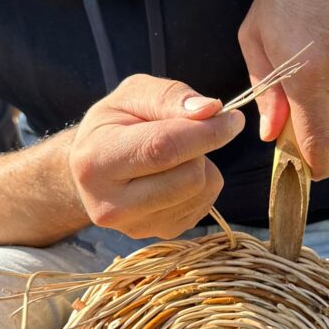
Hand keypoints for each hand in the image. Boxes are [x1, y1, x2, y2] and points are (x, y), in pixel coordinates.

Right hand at [68, 75, 243, 238]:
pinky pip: (205, 205)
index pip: (164, 149)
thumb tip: (211, 110)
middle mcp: (111, 204)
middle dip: (200, 148)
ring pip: (202, 191)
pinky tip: (175, 175)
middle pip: (190, 176)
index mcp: (97, 161)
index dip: (206, 132)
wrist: (95, 166)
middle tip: (183, 135)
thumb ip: (170, 96)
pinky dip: (200, 184)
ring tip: (174, 156)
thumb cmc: (115, 124)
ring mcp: (135, 226)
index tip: (233, 118)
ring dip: (201, 165)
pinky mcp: (159, 233)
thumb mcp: (132, 95)